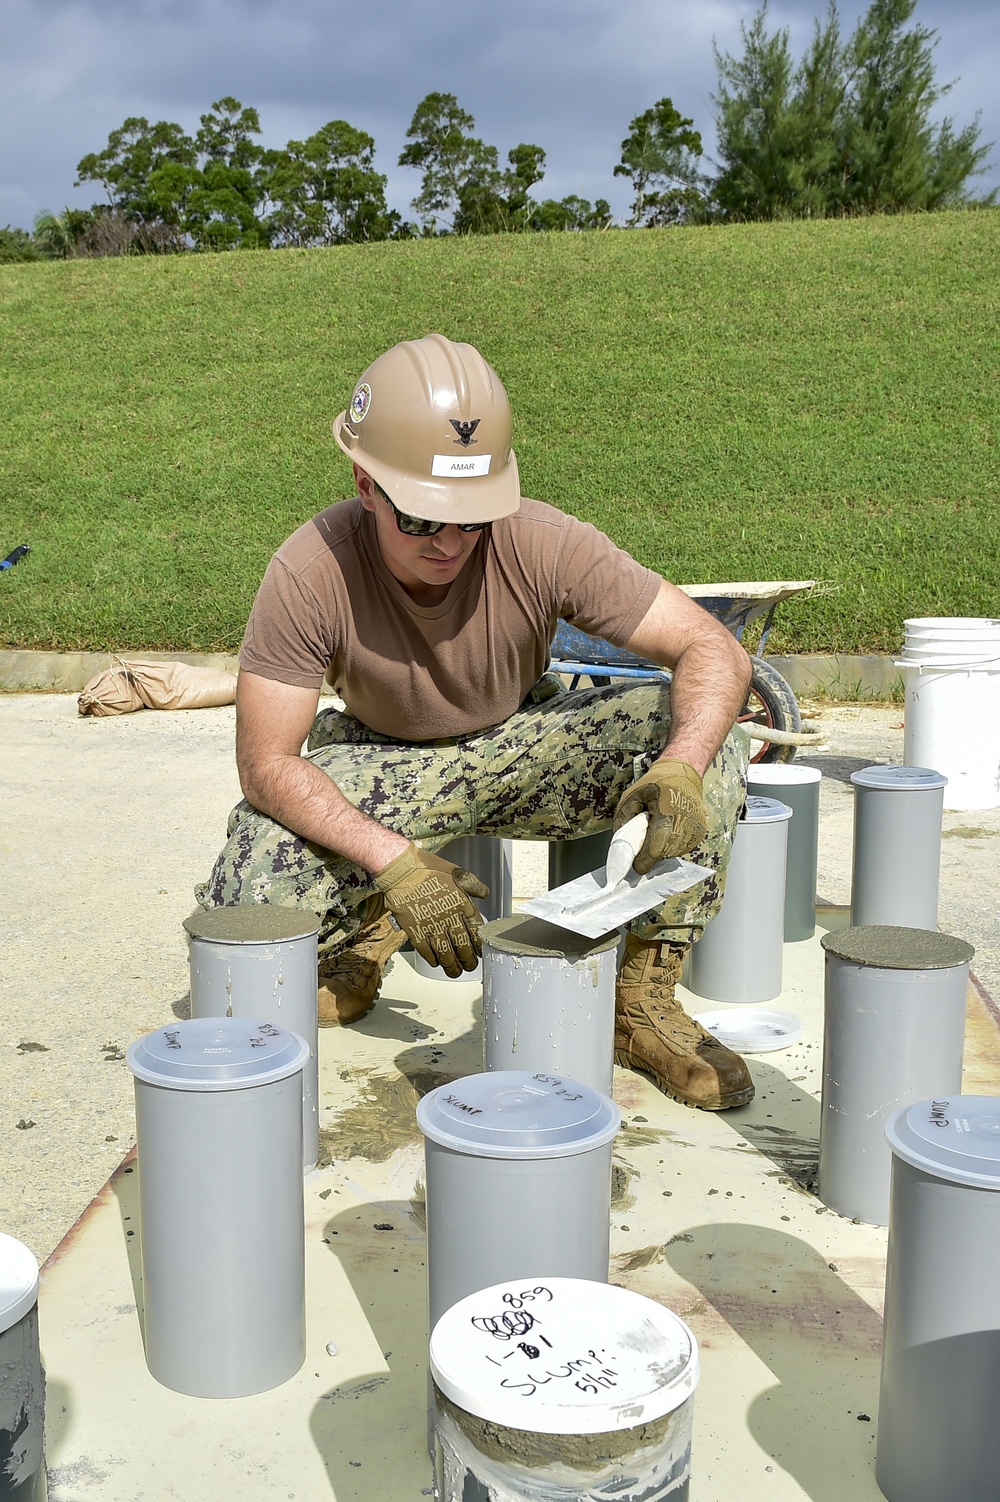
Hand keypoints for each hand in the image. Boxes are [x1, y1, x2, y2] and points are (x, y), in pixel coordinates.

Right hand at [373, 843, 489, 976]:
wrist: (402, 870)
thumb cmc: (428, 868)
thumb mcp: (457, 872)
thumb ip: (472, 885)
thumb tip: (484, 894)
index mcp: (462, 904)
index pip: (476, 931)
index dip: (479, 944)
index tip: (480, 952)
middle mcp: (449, 918)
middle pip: (463, 946)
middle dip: (468, 960)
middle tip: (470, 967)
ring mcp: (432, 927)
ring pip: (446, 953)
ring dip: (452, 965)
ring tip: (455, 972)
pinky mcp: (415, 931)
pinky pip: (426, 951)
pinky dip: (432, 959)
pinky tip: (436, 963)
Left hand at [613, 759, 707, 872]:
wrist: (683, 774)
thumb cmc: (656, 783)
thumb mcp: (632, 795)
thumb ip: (624, 819)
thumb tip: (622, 844)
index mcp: (666, 810)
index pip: (655, 848)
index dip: (643, 859)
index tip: (636, 865)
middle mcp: (684, 821)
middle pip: (664, 853)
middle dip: (651, 853)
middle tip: (645, 840)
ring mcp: (694, 828)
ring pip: (673, 852)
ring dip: (662, 849)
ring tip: (658, 830)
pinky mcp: (699, 831)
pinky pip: (682, 847)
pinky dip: (672, 845)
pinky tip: (668, 831)